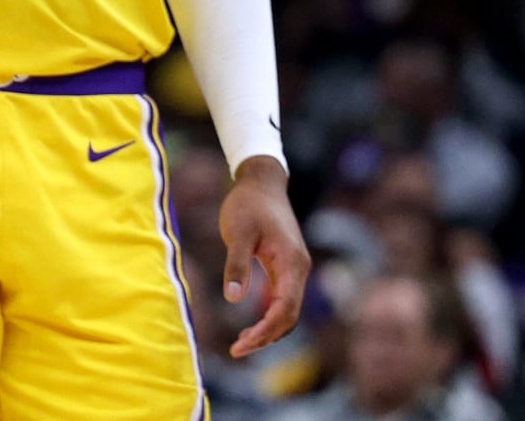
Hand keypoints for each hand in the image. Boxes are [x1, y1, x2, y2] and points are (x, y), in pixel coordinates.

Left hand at [218, 154, 309, 356]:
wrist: (261, 181)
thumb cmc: (247, 204)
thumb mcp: (237, 232)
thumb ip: (236, 264)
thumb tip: (233, 299)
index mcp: (292, 264)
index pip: (285, 310)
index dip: (265, 331)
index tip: (242, 344)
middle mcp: (299, 270)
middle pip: (289, 316)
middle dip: (266, 336)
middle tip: (236, 350)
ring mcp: (294, 269)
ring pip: (287, 311)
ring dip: (268, 330)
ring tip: (241, 344)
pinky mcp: (285, 267)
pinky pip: (282, 300)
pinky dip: (268, 316)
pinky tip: (250, 325)